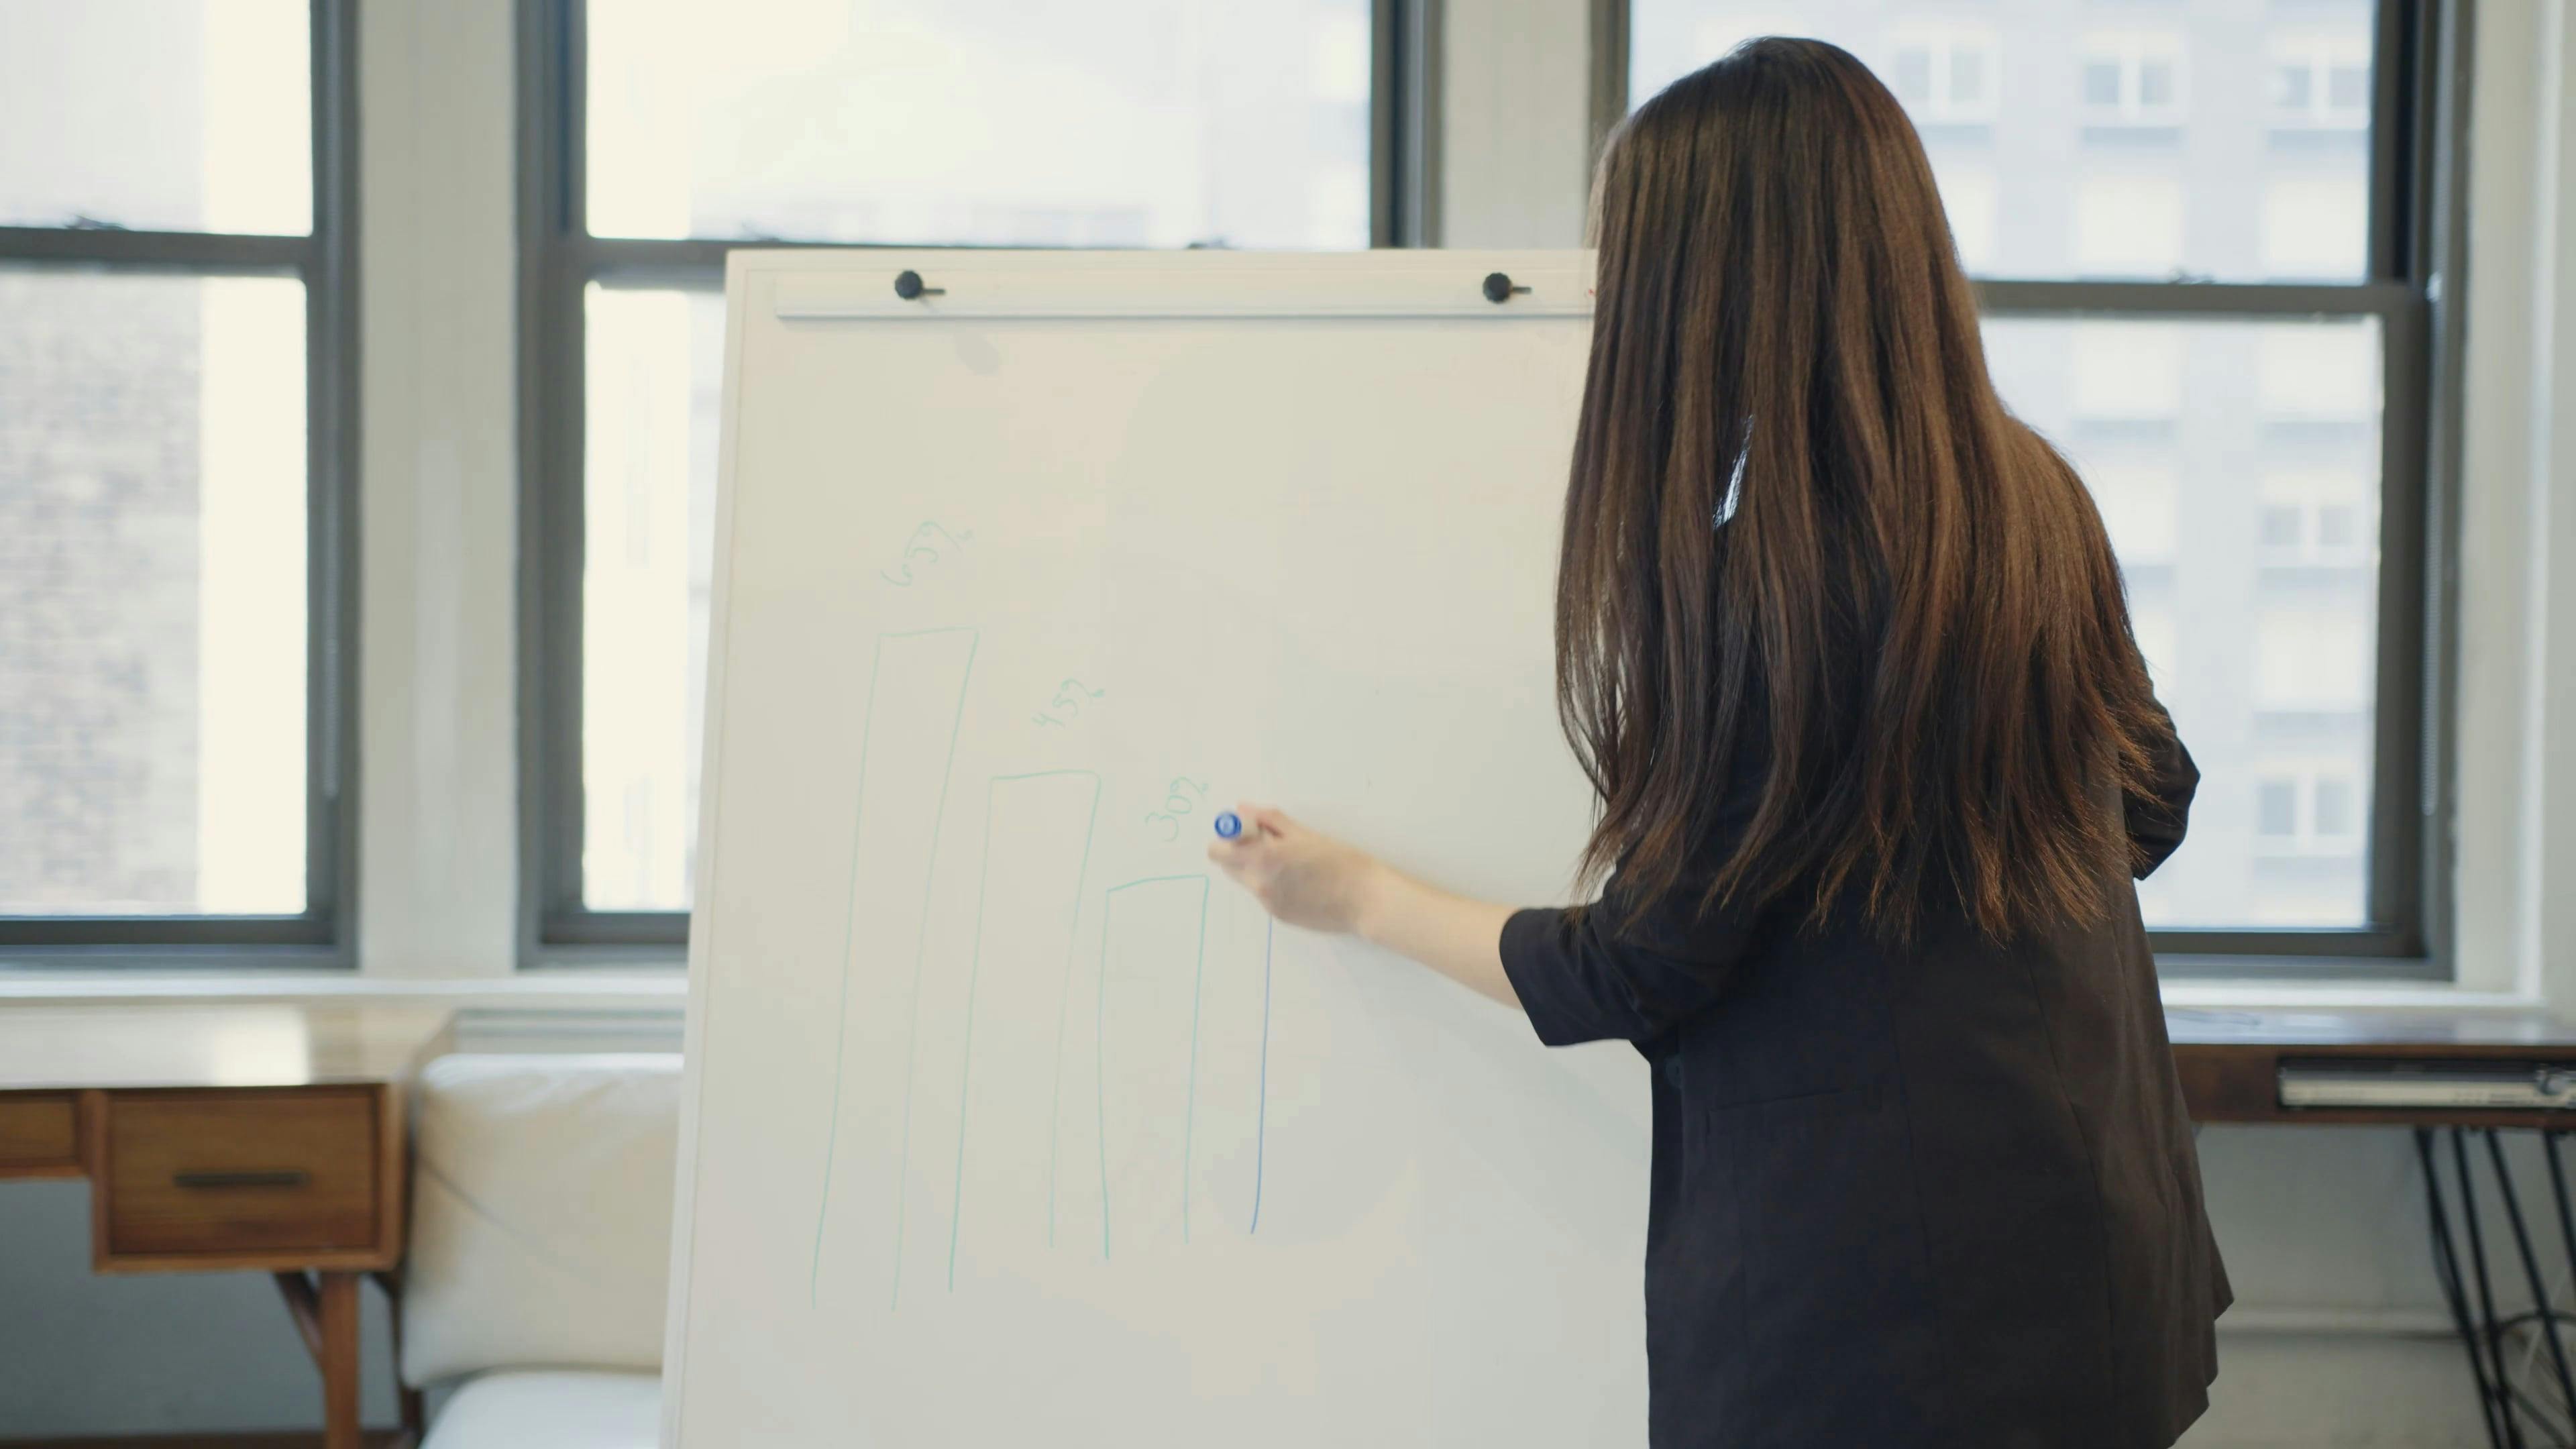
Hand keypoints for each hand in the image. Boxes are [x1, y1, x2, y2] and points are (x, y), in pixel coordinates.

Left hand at [1207, 804, 1389, 936]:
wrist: (1364, 899)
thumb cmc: (1340, 861)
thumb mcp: (1304, 834)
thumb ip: (1269, 821)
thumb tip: (1243, 809)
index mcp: (1263, 858)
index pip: (1218, 851)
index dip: (1229, 837)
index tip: (1248, 831)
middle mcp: (1258, 884)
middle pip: (1228, 867)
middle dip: (1242, 852)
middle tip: (1272, 843)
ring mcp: (1267, 903)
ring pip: (1248, 880)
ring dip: (1258, 868)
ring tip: (1292, 863)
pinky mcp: (1279, 916)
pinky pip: (1265, 894)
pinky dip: (1274, 884)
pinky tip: (1302, 881)